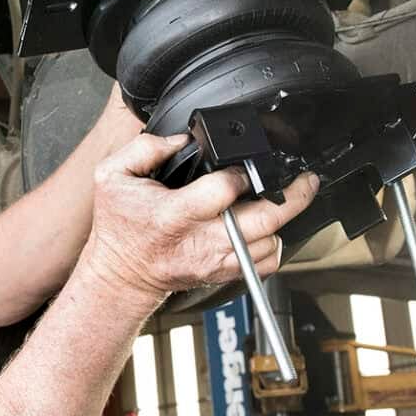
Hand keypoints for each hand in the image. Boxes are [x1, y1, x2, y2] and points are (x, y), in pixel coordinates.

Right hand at [83, 133, 319, 306]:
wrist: (121, 275)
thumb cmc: (119, 227)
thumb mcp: (111, 176)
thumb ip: (144, 148)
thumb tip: (182, 140)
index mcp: (174, 214)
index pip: (224, 189)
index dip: (242, 172)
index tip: (244, 164)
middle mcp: (200, 241)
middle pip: (264, 220)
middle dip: (293, 196)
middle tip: (304, 179)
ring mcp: (215, 261)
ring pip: (272, 242)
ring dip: (281, 221)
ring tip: (279, 201)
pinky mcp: (223, 274)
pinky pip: (267, 262)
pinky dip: (274, 245)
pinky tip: (266, 229)